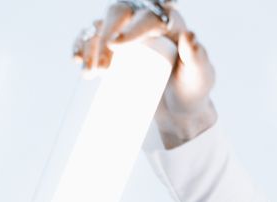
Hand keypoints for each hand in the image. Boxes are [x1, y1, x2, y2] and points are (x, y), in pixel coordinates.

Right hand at [71, 1, 215, 122]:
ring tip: (89, 74)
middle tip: (101, 68)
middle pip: (118, 16)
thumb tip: (190, 36)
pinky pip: (92, 40)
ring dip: (90, 45)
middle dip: (103, 37)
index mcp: (167, 22)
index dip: (130, 27)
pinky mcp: (114, 50)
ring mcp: (127, 35)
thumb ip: (198, 57)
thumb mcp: (200, 76)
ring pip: (102, 27)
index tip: (116, 46)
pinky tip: (76, 59)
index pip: (147, 17)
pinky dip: (81, 46)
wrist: (180, 111)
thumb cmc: (193, 91)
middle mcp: (145, 22)